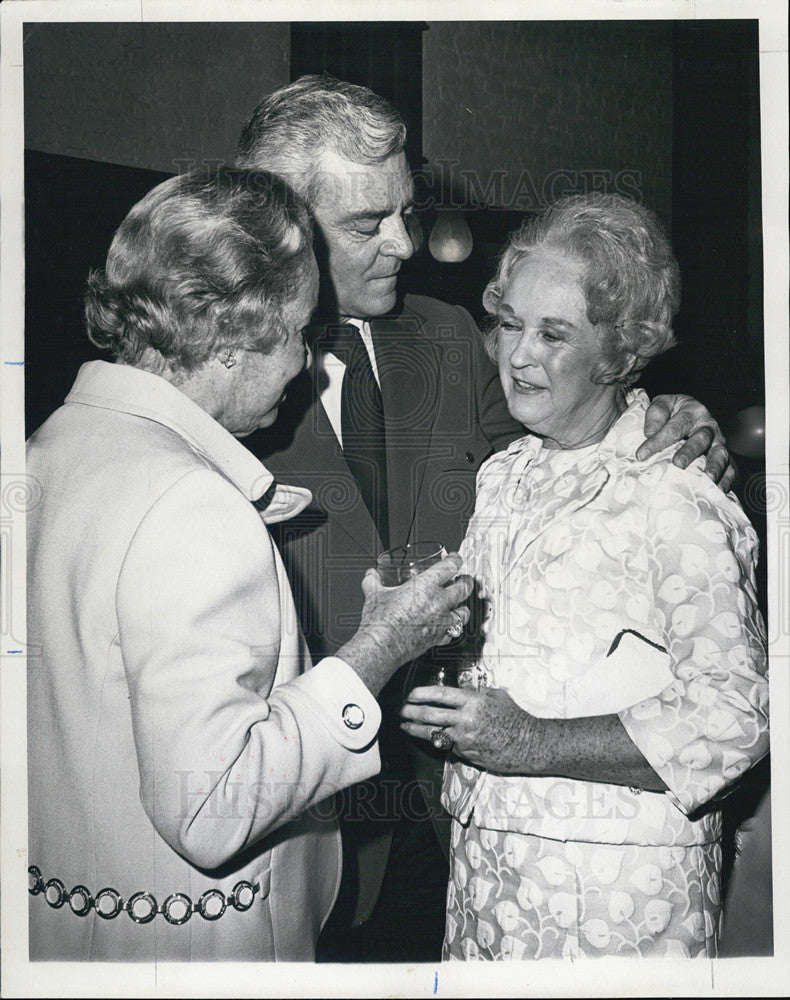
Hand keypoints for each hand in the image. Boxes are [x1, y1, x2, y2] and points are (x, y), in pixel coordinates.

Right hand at [338, 554, 472, 694]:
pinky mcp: (438, 638)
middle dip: (467, 582)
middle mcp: (437, 602)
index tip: (455, 559)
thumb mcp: (373, 595)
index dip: (456, 560)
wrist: (382, 647)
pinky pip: (453, 633)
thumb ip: (373, 581)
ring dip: (464, 607)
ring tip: (462, 605)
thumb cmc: (380, 621)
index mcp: (424, 586)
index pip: (449, 567)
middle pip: (463, 588)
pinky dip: (452, 629)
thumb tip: (371, 575)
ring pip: (464, 613)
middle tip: (465, 579)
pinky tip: (448, 627)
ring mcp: (440, 621)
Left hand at [400, 685, 531, 773]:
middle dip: (412, 712)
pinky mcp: (466, 754)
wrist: (529, 745)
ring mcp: (464, 738)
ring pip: (433, 733)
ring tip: (405, 726)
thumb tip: (466, 692)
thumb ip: (478, 693)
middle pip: (431, 715)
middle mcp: (465, 719)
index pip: (440, 695)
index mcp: (473, 701)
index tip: (410, 694)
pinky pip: (450, 746)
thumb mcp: (498, 697)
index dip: (422, 694)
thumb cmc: (516, 718)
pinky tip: (439, 739)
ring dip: (416, 729)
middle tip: (401, 710)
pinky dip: (444, 741)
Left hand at [637, 393, 734, 490]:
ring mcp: (719, 442)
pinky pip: (731, 468)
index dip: (657, 441)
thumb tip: (649, 433)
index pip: (673, 427)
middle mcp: (708, 426)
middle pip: (701, 439)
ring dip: (714, 467)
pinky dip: (727, 479)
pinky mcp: (726, 457)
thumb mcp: (662, 404)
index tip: (641, 455)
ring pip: (720, 453)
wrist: (691, 414)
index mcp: (691, 411)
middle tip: (678, 464)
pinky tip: (719, 490)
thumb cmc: (672, 412)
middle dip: (689, 452)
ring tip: (706, 479)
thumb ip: (655, 414)